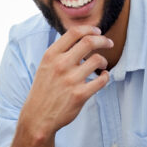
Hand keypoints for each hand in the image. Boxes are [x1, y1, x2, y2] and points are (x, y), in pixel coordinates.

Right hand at [8, 26, 112, 146]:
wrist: (38, 117)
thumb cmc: (44, 90)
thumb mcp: (45, 66)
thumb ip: (60, 52)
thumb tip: (80, 37)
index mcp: (51, 55)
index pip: (74, 33)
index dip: (89, 29)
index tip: (97, 31)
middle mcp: (60, 65)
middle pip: (89, 42)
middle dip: (103, 40)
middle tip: (108, 43)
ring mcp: (70, 80)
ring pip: (97, 60)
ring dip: (103, 61)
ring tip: (101, 65)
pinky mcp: (80, 95)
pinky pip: (101, 80)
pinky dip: (105, 76)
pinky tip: (102, 77)